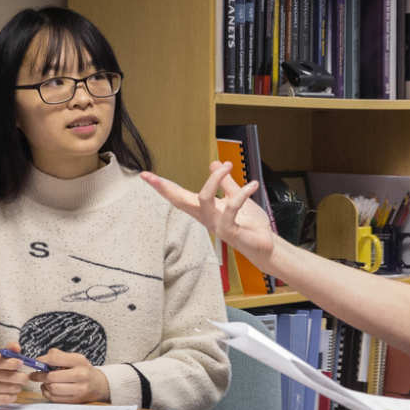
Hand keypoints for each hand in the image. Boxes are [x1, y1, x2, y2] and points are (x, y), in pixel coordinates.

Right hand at [0, 346, 29, 407]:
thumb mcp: (1, 356)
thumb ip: (10, 350)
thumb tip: (17, 347)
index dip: (10, 363)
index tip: (21, 363)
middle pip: (7, 376)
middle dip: (20, 377)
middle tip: (25, 378)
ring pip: (8, 388)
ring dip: (17, 387)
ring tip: (18, 385)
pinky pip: (6, 398)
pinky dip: (12, 396)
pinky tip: (12, 393)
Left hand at [31, 349, 109, 403]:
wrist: (99, 385)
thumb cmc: (83, 369)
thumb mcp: (75, 358)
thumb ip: (58, 356)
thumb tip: (40, 360)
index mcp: (79, 361)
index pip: (55, 359)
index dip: (42, 361)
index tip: (37, 362)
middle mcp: (81, 375)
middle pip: (52, 377)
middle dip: (39, 376)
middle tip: (34, 375)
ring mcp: (79, 390)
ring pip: (52, 389)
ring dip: (44, 385)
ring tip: (44, 382)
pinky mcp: (75, 400)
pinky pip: (55, 398)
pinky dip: (47, 393)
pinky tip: (48, 388)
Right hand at [141, 163, 277, 267]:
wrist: (265, 245)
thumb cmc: (250, 225)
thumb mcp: (237, 198)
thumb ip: (227, 184)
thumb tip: (215, 163)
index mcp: (204, 210)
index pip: (179, 196)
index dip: (162, 186)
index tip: (145, 175)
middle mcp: (206, 218)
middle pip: (179, 200)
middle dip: (164, 188)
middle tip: (148, 175)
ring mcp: (216, 225)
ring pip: (203, 199)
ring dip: (214, 179)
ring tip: (226, 166)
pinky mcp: (230, 231)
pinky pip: (230, 208)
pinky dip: (242, 194)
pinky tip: (253, 185)